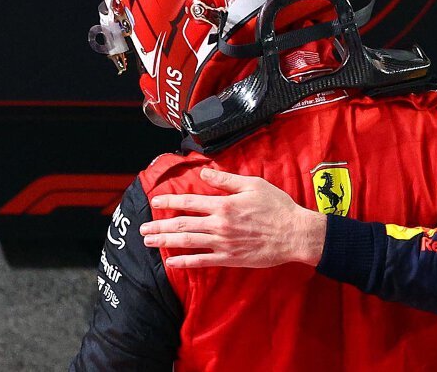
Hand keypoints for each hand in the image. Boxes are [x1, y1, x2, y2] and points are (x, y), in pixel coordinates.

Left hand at [139, 168, 327, 268]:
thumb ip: (227, 180)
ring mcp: (223, 243)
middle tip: (142, 228)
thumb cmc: (277, 207)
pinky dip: (185, 262)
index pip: (190, 201)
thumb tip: (204, 174)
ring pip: (188, 243)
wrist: (294, 234)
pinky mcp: (230, 259)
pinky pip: (202, 262)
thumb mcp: (254, 185)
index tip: (155, 201)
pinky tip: (171, 262)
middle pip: (182, 225)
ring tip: (149, 241)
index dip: (170, 201)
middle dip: (159, 226)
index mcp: (224, 205)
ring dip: (165, 242)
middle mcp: (219, 224)